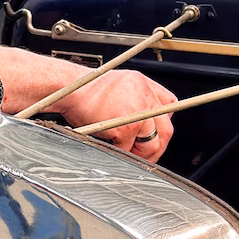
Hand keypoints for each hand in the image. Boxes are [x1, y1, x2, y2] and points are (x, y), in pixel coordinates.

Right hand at [54, 68, 175, 162]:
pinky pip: (129, 148)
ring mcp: (138, 113)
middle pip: (166, 129)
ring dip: (142, 154)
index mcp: (144, 84)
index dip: (162, 123)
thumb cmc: (84, 87)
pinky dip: (121, 152)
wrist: (69, 88)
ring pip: (152, 144)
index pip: (169, 106)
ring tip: (130, 155)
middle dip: (157, 146)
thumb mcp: (118, 83)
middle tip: (146, 154)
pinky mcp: (127, 127)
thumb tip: (140, 119)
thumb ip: (134, 98)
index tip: (155, 132)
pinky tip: (113, 147)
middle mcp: (146, 96)